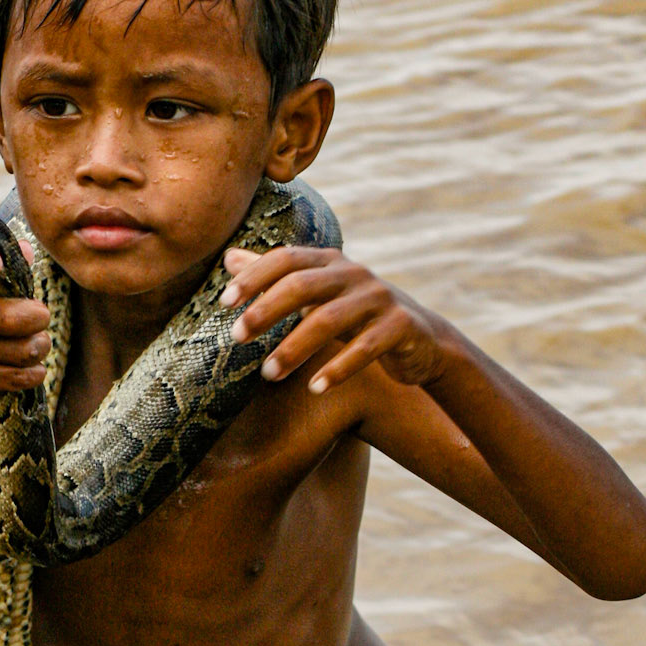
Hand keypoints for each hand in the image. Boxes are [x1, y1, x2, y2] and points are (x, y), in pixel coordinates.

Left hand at [220, 245, 448, 394]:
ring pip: (329, 319)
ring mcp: (379, 298)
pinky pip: (365, 347)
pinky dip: (338, 369)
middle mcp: (354, 274)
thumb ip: (276, 278)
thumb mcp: (317, 294)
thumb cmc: (357, 316)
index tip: (224, 302)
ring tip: (269, 375)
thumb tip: (228, 257)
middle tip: (237, 338)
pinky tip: (315, 388)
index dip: (253, 277)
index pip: (285, 259)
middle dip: (266, 310)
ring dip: (295, 348)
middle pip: (302, 285)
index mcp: (330, 262)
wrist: (422, 339)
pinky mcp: (401, 326)